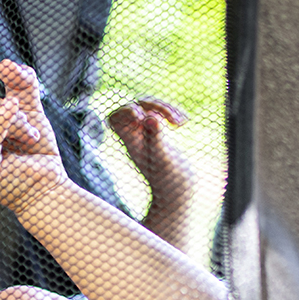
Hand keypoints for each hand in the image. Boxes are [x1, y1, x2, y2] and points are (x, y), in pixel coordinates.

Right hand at [0, 60, 67, 214]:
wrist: (51, 185)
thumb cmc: (35, 152)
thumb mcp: (28, 107)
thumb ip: (18, 81)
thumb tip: (3, 63)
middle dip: (2, 107)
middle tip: (25, 129)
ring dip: (13, 120)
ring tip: (26, 138)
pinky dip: (7, 123)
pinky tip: (25, 134)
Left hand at [107, 98, 196, 252]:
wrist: (179, 194)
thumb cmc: (170, 180)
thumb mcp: (163, 158)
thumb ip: (155, 137)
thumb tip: (150, 117)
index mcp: (130, 142)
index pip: (114, 118)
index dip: (126, 111)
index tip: (143, 117)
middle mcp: (136, 138)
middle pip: (134, 107)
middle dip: (153, 106)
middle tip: (171, 119)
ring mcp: (147, 136)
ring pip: (148, 108)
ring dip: (164, 108)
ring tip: (180, 122)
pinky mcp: (160, 136)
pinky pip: (160, 115)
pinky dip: (171, 113)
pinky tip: (184, 122)